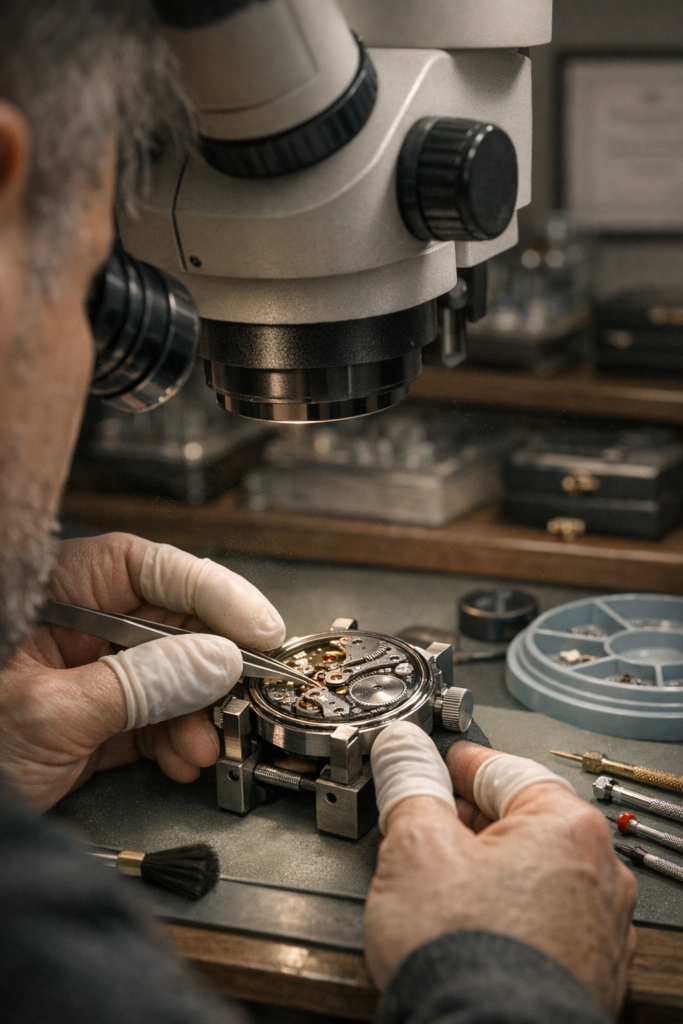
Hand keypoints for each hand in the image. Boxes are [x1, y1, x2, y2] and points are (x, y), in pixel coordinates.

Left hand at [0, 532, 284, 809]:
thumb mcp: (51, 711)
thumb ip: (140, 684)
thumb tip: (215, 659)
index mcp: (55, 596)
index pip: (145, 569)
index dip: (210, 590)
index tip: (255, 624)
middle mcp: (75, 627)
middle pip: (168, 625)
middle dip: (208, 666)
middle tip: (243, 690)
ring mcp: (86, 676)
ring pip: (168, 676)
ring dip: (196, 713)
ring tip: (203, 743)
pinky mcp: (92, 722)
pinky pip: (151, 719)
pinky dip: (173, 740)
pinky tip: (183, 758)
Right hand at [364, 739, 636, 1017]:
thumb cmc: (466, 957)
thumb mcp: (416, 848)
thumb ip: (410, 785)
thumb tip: (401, 748)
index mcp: (567, 825)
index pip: (500, 768)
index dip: (454, 762)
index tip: (428, 760)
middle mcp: (598, 871)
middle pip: (518, 821)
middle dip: (465, 821)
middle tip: (422, 826)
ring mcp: (598, 926)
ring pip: (531, 872)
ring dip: (485, 869)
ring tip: (436, 884)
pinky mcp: (587, 970)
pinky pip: (541, 919)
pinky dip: (505, 913)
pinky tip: (466, 927)